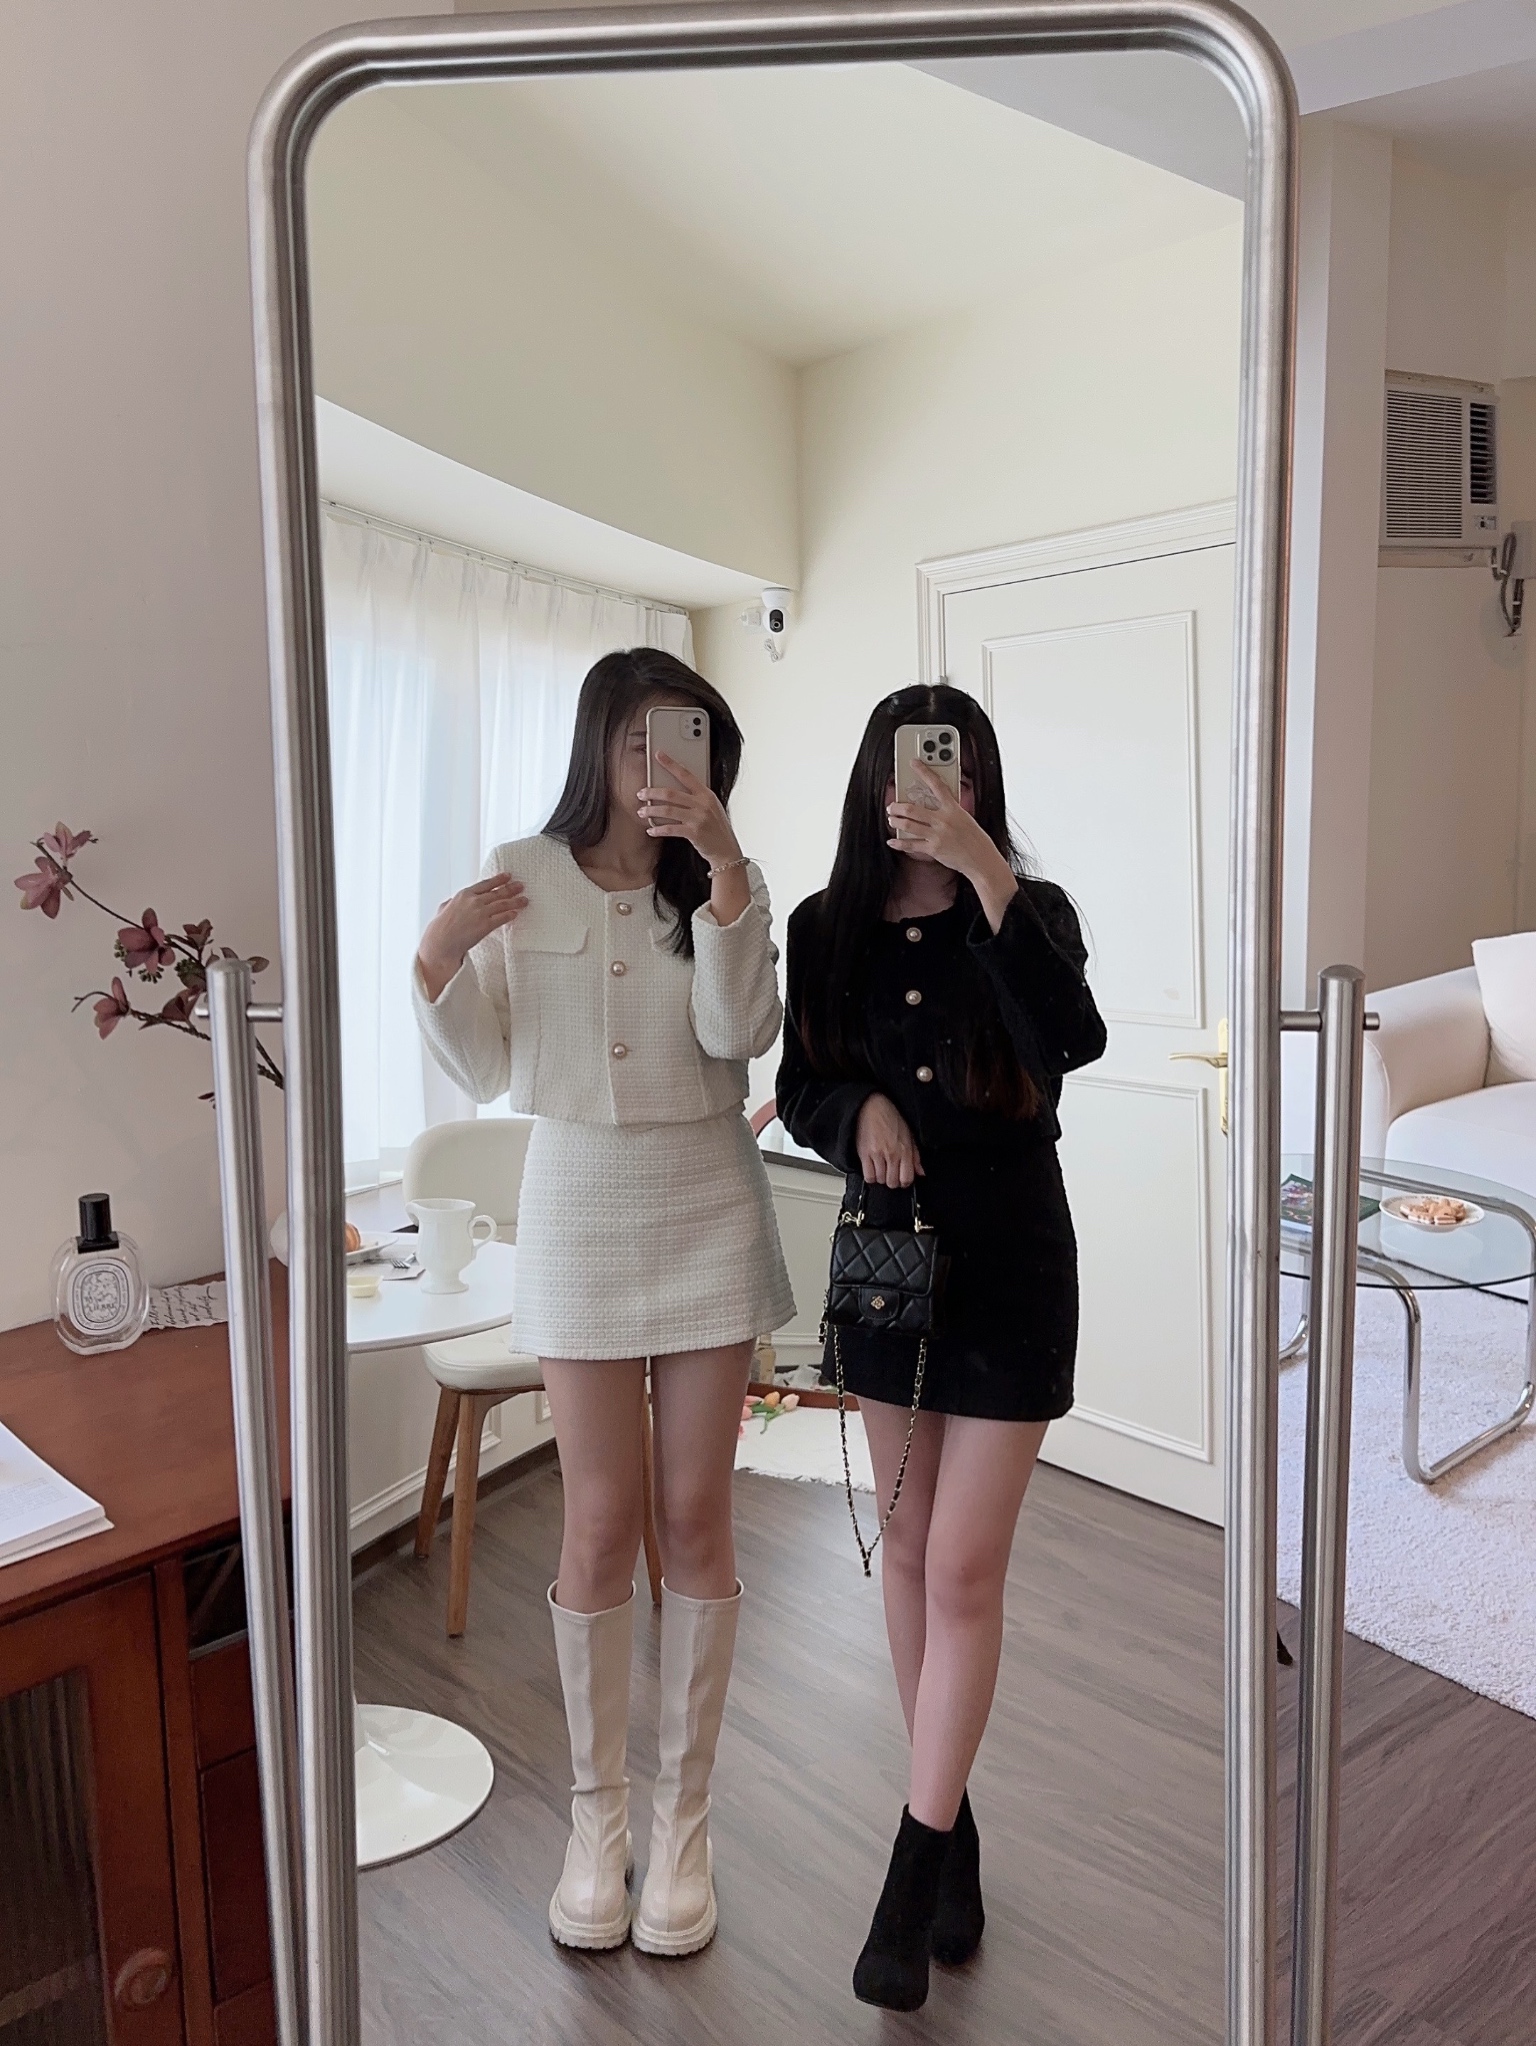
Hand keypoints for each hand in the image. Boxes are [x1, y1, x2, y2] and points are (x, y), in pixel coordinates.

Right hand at [417, 874, 524, 1000]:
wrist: (441, 941)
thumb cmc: (440, 927)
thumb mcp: (444, 908)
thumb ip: (451, 902)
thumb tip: (452, 901)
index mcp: (464, 894)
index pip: (486, 884)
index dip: (499, 879)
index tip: (508, 876)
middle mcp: (474, 900)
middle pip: (497, 892)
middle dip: (511, 888)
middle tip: (521, 886)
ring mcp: (481, 912)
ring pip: (503, 904)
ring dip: (515, 902)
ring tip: (525, 900)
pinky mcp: (485, 925)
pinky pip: (502, 918)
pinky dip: (510, 915)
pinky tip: (516, 913)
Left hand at [639, 753, 740, 868]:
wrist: (726, 850)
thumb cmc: (716, 829)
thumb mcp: (711, 808)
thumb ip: (696, 799)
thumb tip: (671, 792)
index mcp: (706, 794)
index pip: (686, 774)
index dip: (670, 764)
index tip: (658, 755)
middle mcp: (703, 804)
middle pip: (671, 793)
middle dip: (652, 792)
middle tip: (640, 794)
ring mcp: (699, 818)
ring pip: (668, 810)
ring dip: (651, 810)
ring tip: (641, 812)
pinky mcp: (694, 833)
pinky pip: (670, 829)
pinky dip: (658, 829)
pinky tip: (651, 830)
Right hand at [856, 1093, 922, 1188]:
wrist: (872, 1107)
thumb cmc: (891, 1119)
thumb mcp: (909, 1135)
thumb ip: (916, 1156)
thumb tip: (921, 1172)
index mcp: (905, 1150)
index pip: (907, 1179)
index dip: (904, 1182)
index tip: (901, 1179)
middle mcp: (892, 1154)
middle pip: (893, 1182)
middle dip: (892, 1181)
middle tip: (890, 1174)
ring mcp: (878, 1155)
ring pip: (881, 1180)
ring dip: (881, 1178)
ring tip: (881, 1169)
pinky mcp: (864, 1154)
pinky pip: (868, 1176)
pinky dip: (871, 1176)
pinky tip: (872, 1169)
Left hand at [887, 762, 994, 874]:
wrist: (981, 858)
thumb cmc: (975, 838)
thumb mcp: (965, 817)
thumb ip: (950, 809)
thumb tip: (935, 804)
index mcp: (953, 808)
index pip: (936, 785)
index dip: (923, 771)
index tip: (913, 763)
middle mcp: (943, 820)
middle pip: (912, 809)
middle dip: (897, 807)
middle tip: (892, 807)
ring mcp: (937, 835)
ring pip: (907, 825)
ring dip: (895, 822)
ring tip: (891, 820)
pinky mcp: (933, 849)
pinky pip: (911, 845)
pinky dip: (899, 843)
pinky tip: (892, 841)